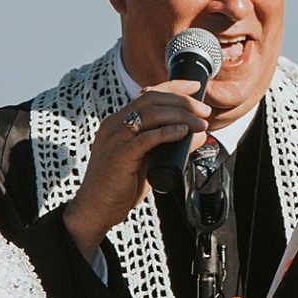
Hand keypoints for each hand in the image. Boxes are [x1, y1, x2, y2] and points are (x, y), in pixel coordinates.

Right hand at [61, 85, 222, 252]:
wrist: (94, 210)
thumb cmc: (118, 188)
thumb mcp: (146, 162)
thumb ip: (167, 148)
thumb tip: (196, 135)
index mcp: (118, 123)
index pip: (147, 94)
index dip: (173, 87)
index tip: (194, 86)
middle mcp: (114, 125)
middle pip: (151, 99)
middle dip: (182, 100)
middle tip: (203, 110)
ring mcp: (115, 138)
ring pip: (151, 114)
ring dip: (180, 115)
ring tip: (199, 123)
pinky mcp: (119, 155)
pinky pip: (146, 138)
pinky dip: (167, 133)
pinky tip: (182, 133)